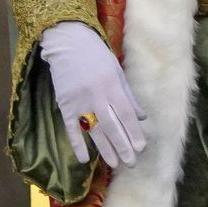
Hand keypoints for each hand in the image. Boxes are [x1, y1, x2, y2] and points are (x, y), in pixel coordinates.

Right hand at [38, 21, 147, 168]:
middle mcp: (97, 96)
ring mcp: (80, 101)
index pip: (126, 114)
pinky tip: (85, 159)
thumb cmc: (96, 55)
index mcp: (113, 86)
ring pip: (94, 130)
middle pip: (112, 126)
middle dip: (122, 146)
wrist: (68, 42)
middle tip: (131, 163)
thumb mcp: (117, 72)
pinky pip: (72, 128)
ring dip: (105, 149)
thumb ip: (128, 96)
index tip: (141, 148)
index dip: (134, 132)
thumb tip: (142, 117)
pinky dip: (77, 144)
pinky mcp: (65, 104)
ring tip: (114, 164)